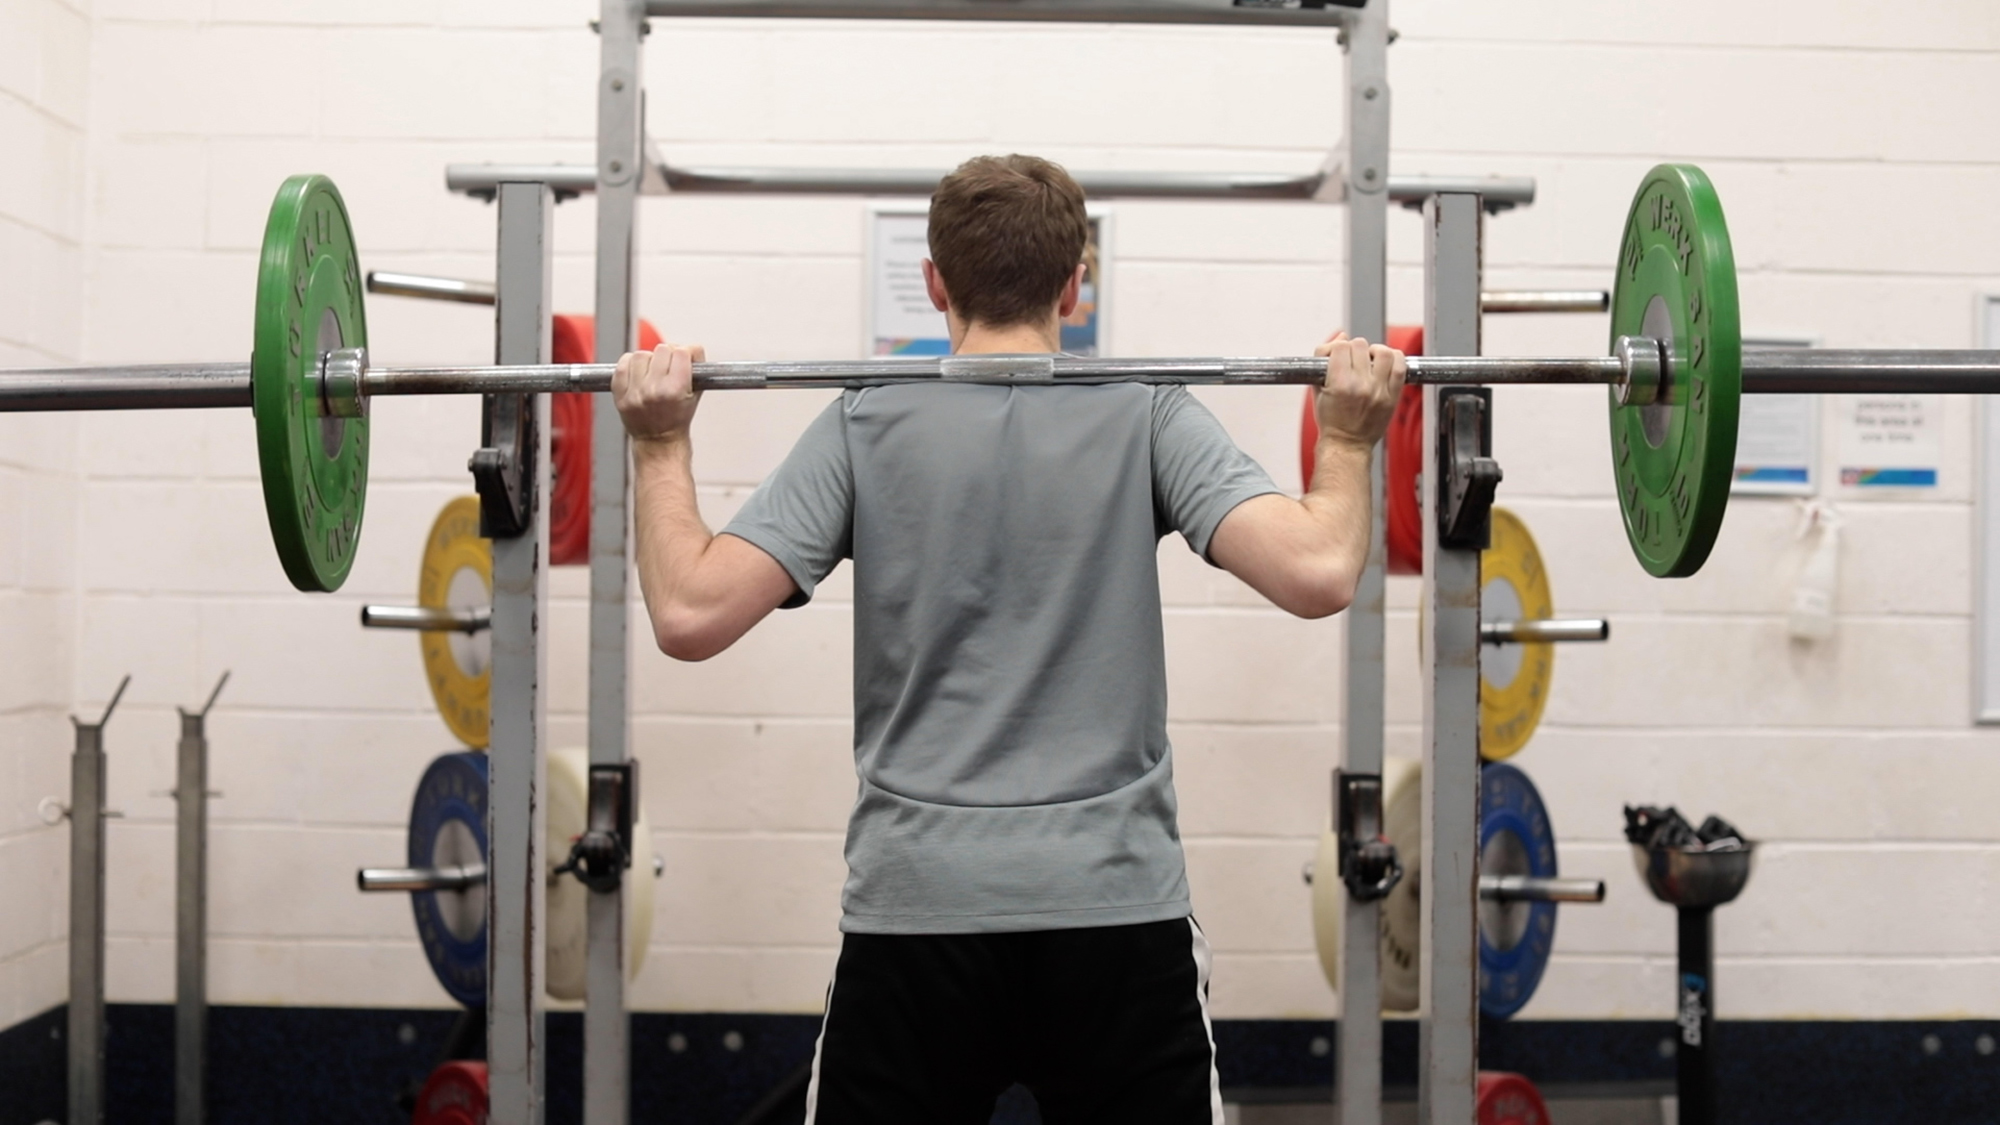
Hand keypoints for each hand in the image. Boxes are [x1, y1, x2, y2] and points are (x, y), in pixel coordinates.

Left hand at [613, 342, 704, 443]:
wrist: (658, 441)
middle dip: (667, 356)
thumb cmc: (678, 418)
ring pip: (641, 355)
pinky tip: (638, 374)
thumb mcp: (696, 394)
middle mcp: (654, 390)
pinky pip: (622, 364)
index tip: (684, 359)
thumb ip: (697, 368)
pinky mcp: (620, 394)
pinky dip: (630, 365)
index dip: (685, 353)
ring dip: (648, 360)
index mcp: (675, 390)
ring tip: (652, 372)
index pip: (681, 352)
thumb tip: (691, 348)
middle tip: (668, 368)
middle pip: (661, 349)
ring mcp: (635, 392)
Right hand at [1312, 331, 1404, 449]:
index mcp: (1339, 384)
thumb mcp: (1317, 389)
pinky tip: (1386, 363)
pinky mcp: (1393, 396)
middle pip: (1360, 345)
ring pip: (1383, 352)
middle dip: (1355, 349)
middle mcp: (1361, 386)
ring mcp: (1379, 391)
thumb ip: (1324, 360)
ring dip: (1376, 351)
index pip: (1341, 346)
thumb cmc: (1330, 420)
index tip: (1338, 356)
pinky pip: (1401, 367)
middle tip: (1353, 360)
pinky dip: (1395, 359)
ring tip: (1370, 360)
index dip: (1338, 348)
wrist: (1347, 445)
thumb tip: (1341, 336)